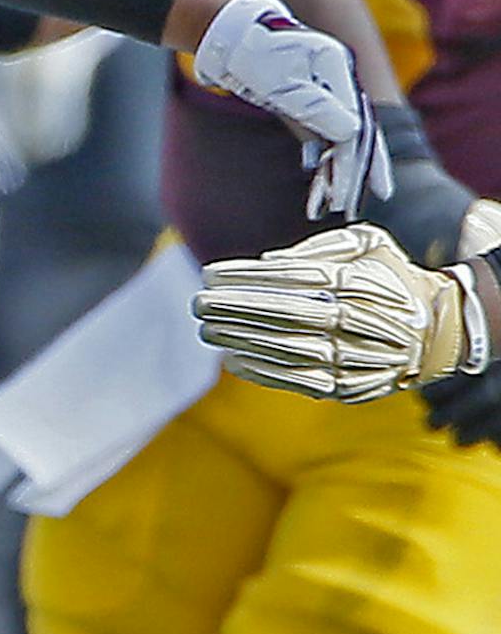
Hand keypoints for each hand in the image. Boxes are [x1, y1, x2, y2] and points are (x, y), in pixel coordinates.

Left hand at [190, 0, 387, 217]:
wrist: (230, 37)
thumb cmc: (255, 54)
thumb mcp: (283, 83)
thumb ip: (317, 107)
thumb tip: (352, 134)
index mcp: (338, 71)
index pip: (360, 123)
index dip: (368, 159)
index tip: (374, 189)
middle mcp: (335, 81)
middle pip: (356, 130)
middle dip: (360, 169)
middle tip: (368, 201)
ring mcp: (320, 92)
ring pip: (337, 136)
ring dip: (338, 169)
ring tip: (335, 202)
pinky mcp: (302, 102)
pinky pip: (318, 135)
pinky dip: (321, 159)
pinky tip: (320, 183)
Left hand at [194, 222, 480, 400]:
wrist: (436, 331)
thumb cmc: (389, 278)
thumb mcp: (369, 244)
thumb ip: (322, 247)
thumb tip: (267, 261)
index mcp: (362, 282)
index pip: (294, 278)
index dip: (247, 277)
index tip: (209, 275)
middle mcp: (361, 320)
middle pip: (288, 314)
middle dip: (237, 309)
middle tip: (198, 304)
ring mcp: (357, 358)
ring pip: (290, 350)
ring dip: (243, 341)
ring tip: (208, 331)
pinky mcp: (352, 388)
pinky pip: (301, 381)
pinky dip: (264, 372)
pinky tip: (234, 360)